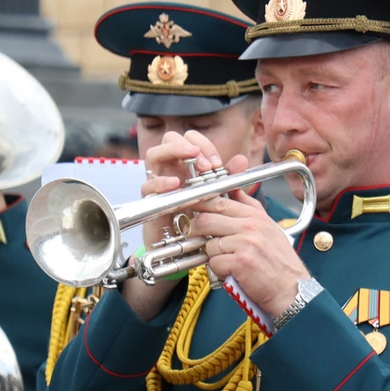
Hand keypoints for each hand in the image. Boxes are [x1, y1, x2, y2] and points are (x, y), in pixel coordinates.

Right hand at [122, 131, 245, 321]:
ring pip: (154, 156)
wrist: (186, 252)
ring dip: (173, 153)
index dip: (204, 144)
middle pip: (169, 139)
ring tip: (191, 162)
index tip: (218, 162)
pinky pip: (148, 186)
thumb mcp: (219, 200)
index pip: (191, 140)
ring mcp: (159, 184)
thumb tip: (241, 160)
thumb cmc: (201, 222)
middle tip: (205, 163)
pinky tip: (175, 184)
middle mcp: (171, 170)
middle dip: (187, 144)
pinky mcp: (151, 202)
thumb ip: (229, 180)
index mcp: (188, 166)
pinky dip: (161, 182)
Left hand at [189, 188, 311, 318]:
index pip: (219, 202)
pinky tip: (232, 273)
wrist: (292, 289)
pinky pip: (214, 263)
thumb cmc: (280, 263)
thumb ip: (251, 209)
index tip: (193, 212)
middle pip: (206, 220)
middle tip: (201, 241)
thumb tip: (235, 191)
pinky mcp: (240, 262)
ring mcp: (245, 243)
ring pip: (208, 244)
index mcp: (256, 217)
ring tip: (227, 262)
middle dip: (197, 232)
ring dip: (213, 256)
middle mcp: (251, 226)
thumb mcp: (270, 228)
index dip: (200, 207)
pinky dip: (219, 271)